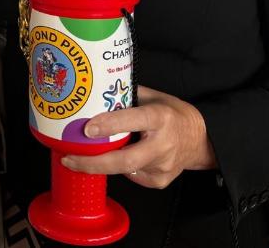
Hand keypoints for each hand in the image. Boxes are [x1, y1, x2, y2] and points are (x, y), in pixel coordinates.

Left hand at [61, 86, 215, 189]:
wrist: (200, 140)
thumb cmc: (173, 114)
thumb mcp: (153, 97)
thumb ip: (127, 94)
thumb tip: (96, 87)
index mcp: (160, 118)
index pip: (134, 120)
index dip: (110, 125)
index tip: (87, 129)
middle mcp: (162, 144)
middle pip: (125, 160)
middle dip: (94, 163)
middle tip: (68, 160)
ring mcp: (162, 167)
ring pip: (124, 169)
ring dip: (101, 164)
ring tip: (79, 158)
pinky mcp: (160, 181)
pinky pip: (132, 176)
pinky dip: (120, 168)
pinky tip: (117, 158)